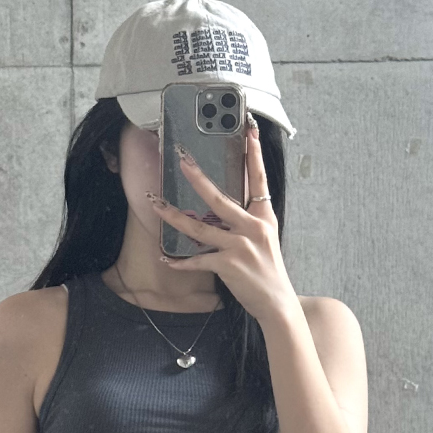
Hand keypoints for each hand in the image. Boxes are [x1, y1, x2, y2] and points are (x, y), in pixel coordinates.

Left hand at [145, 113, 301, 324]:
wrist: (277, 302)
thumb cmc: (268, 272)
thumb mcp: (265, 240)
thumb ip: (247, 223)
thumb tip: (221, 211)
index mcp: (263, 217)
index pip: (258, 179)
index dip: (254, 154)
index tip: (249, 130)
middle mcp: (252, 227)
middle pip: (219, 197)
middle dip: (197, 178)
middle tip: (181, 159)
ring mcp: (240, 246)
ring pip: (198, 228)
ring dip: (173, 216)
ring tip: (155, 204)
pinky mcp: (228, 265)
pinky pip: (197, 261)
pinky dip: (180, 263)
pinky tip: (166, 259)